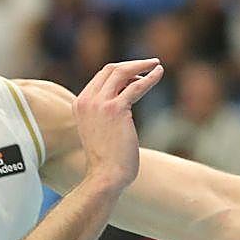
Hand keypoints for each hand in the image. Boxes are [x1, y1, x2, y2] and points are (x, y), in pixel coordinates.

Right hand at [73, 58, 163, 192]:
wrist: (106, 176)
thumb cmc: (106, 158)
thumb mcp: (98, 128)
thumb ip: (104, 111)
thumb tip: (127, 95)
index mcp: (80, 104)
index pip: (101, 76)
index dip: (121, 70)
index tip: (137, 71)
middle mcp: (87, 100)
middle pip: (110, 69)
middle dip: (132, 64)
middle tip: (150, 63)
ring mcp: (100, 104)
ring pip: (122, 72)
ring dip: (142, 66)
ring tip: (157, 66)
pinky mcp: (116, 109)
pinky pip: (137, 86)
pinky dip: (150, 77)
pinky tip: (159, 73)